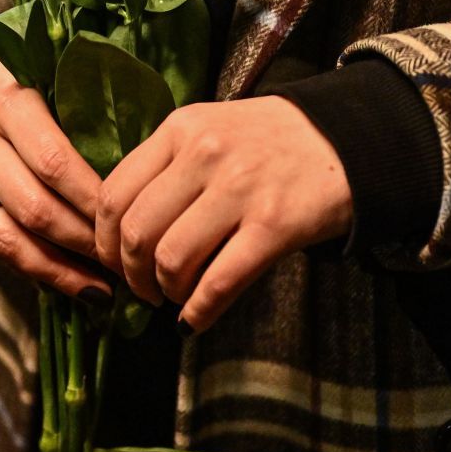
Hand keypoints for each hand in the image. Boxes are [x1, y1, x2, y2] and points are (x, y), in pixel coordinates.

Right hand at [0, 45, 111, 299]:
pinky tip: (67, 280)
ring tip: (101, 289)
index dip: (94, 199)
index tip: (132, 218)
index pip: (55, 163)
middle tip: (126, 260)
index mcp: (8, 103)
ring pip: (7, 239)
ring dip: (58, 270)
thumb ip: (82, 115)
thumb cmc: (14, 82)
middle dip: (84, 242)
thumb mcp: (45, 80)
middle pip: (33, 209)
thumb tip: (144, 170)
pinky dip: (32, 268)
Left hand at [92, 97, 352, 333]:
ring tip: (176, 298)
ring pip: (171, 260)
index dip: (103, 242)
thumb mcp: (209, 130)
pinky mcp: (275, 225)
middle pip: (135, 233)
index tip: (114, 263)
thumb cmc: (268, 142)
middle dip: (131, 276)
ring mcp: (240, 189)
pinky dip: (198, 312)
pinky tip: (195, 321)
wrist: (347, 138)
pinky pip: (219, 282)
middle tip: (143, 291)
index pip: (112, 194)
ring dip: (165, 293)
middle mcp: (204, 154)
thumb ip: (166, 166)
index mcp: (179, 130)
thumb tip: (121, 232)